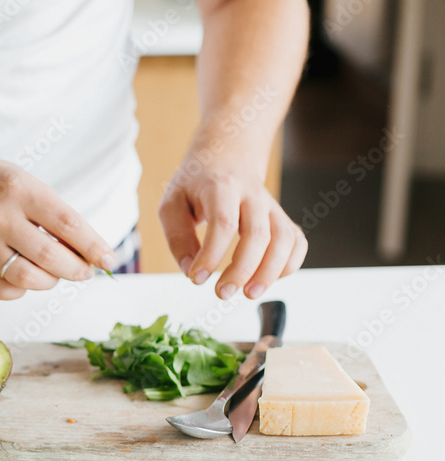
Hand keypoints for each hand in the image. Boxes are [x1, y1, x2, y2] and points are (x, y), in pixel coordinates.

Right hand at [0, 155, 117, 299]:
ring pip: (27, 278)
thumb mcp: (26, 185)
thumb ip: (54, 216)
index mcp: (19, 190)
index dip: (93, 247)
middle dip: (75, 269)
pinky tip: (24, 278)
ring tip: (53, 273)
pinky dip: (21, 290)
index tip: (108, 260)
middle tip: (84, 272)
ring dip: (50, 281)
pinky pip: (3, 291)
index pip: (67, 224)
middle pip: (49, 257)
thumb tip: (88, 255)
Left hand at [159, 153, 307, 299]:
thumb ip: (178, 237)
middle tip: (222, 293)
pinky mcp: (281, 218)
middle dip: (242, 270)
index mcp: (221, 187)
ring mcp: (271, 207)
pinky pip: (296, 242)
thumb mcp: (172, 203)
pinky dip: (288, 265)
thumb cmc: (196, 184)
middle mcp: (252, 195)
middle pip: (258, 234)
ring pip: (284, 239)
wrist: (226, 157)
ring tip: (249, 294)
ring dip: (270, 272)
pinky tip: (266, 279)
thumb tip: (190, 270)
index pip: (223, 223)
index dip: (211, 255)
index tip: (196, 278)